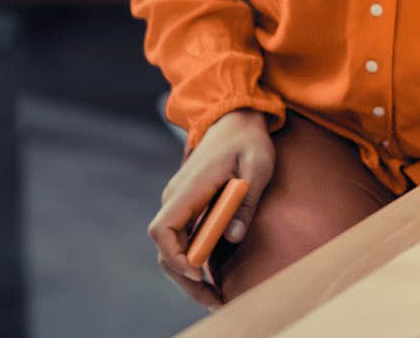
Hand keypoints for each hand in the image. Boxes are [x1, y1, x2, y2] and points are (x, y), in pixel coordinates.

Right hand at [148, 109, 275, 308]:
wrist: (236, 119)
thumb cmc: (249, 141)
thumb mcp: (258, 165)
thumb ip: (246, 199)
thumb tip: (233, 237)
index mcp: (188, 188)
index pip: (162, 230)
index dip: (176, 256)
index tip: (199, 271)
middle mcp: (176, 198)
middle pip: (165, 249)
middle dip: (185, 279)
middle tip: (215, 300)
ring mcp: (181, 204)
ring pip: (173, 249)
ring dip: (190, 275)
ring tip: (218, 298)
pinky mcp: (190, 208)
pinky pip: (184, 240)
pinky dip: (195, 262)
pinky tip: (215, 278)